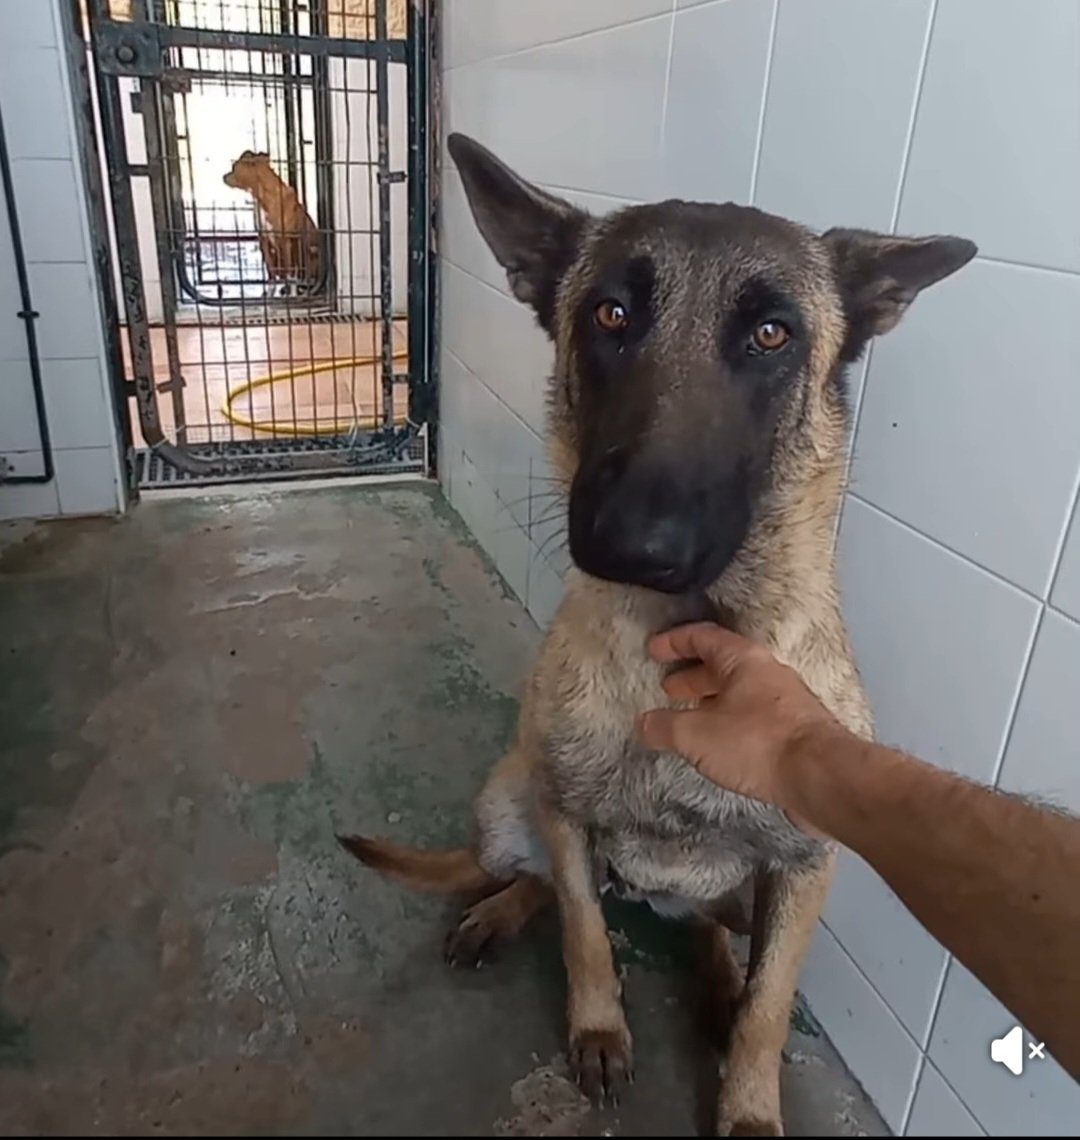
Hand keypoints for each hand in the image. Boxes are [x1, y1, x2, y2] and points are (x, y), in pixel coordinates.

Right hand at [637, 622, 847, 828]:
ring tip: (689, 720)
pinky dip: (730, 723)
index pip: (703, 636)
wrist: (822, 777)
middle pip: (723, 665)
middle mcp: (767, 673)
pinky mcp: (796, 732)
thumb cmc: (756, 743)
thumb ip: (664, 727)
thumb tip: (644, 724)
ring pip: (740, 693)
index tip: (653, 650)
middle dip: (692, 675)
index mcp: (743, 660)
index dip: (674, 641)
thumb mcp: (696, 734)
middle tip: (668, 689)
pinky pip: (754, 717)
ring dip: (711, 702)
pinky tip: (720, 745)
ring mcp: (786, 702)